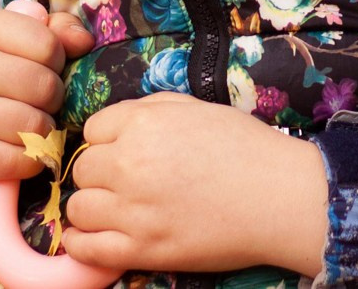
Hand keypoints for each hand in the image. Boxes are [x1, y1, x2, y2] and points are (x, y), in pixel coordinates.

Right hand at [0, 5, 94, 208]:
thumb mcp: (7, 44)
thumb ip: (51, 33)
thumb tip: (84, 41)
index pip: (47, 43)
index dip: (55, 61)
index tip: (38, 69)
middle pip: (43, 86)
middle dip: (52, 100)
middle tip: (36, 104)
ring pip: (34, 126)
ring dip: (42, 133)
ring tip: (27, 128)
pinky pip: (18, 160)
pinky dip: (28, 162)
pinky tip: (16, 153)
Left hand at [64, 94, 329, 275]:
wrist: (279, 197)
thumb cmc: (246, 148)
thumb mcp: (197, 108)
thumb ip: (151, 109)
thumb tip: (117, 124)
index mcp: (143, 123)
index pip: (92, 131)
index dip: (108, 141)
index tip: (123, 152)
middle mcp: (129, 163)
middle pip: (82, 169)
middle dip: (100, 174)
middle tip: (125, 182)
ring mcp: (133, 210)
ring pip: (78, 208)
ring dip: (91, 207)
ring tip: (114, 211)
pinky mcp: (142, 249)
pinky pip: (85, 248)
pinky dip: (80, 243)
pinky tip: (92, 238)